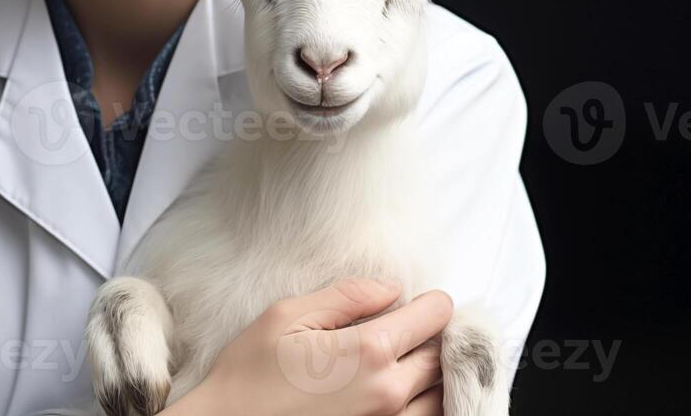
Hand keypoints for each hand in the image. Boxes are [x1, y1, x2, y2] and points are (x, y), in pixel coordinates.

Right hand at [167, 278, 449, 415]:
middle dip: (430, 336)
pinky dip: (422, 403)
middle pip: (441, 354)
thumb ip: (345, 296)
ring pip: (440, 393)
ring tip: (402, 362)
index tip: (418, 301)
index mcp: (368, 351)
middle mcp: (388, 392)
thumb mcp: (286, 316)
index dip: (431, 302)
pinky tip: (396, 391)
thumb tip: (390, 288)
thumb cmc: (248, 376)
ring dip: (429, 374)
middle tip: (406, 328)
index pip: (434, 316)